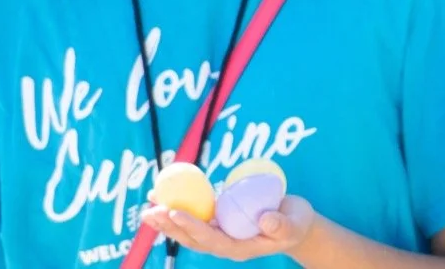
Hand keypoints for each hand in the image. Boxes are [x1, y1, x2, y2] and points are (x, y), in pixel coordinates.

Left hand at [140, 194, 320, 261]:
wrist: (295, 223)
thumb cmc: (296, 223)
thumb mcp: (295, 224)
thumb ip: (282, 225)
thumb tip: (266, 220)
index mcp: (240, 248)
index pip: (211, 239)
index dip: (191, 226)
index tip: (174, 211)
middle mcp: (226, 243)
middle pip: (192, 238)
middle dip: (170, 226)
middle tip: (150, 211)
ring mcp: (221, 234)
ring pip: (189, 229)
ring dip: (168, 219)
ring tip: (148, 205)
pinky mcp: (219, 222)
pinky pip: (196, 215)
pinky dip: (180, 206)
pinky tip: (164, 195)